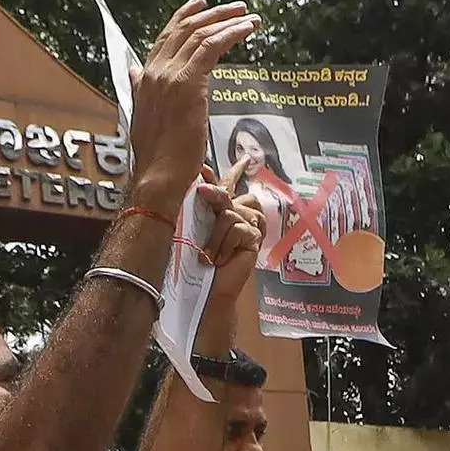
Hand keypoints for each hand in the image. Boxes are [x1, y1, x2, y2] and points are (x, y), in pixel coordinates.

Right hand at [127, 0, 259, 212]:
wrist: (157, 175)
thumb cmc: (157, 156)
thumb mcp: (144, 116)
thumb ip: (140, 90)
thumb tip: (134, 72)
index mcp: (144, 80)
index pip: (164, 39)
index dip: (182, 18)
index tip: (200, 5)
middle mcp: (153, 73)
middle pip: (183, 30)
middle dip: (210, 14)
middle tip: (234, 7)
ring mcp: (169, 77)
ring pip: (199, 34)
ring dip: (226, 21)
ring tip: (247, 17)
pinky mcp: (188, 83)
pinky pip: (211, 46)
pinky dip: (231, 33)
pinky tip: (247, 29)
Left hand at [201, 157, 263, 299]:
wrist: (208, 288)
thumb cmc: (196, 261)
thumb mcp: (194, 228)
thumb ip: (201, 204)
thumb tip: (200, 176)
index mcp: (225, 209)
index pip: (228, 183)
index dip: (229, 171)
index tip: (225, 162)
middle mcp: (239, 213)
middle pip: (227, 195)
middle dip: (214, 196)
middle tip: (201, 194)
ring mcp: (250, 224)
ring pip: (228, 214)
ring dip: (214, 237)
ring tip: (209, 255)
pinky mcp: (255, 236)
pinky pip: (237, 229)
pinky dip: (223, 246)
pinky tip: (220, 259)